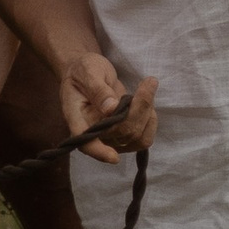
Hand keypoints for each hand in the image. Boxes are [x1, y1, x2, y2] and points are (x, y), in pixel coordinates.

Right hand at [58, 46, 156, 162]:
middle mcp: (93, 134)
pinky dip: (151, 120)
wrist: (88, 73)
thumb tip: (111, 108)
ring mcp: (110, 138)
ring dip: (147, 112)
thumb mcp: (88, 72)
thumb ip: (98, 89)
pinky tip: (146, 102)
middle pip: (122, 133)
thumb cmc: (83, 71)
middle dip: (140, 108)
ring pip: (136, 137)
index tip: (113, 157)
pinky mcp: (123, 137)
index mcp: (77, 119)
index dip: (99, 152)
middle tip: (148, 82)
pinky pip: (143, 139)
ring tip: (146, 88)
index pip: (86, 144)